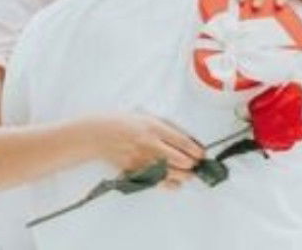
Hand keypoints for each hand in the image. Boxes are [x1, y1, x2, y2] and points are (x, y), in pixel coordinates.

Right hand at [87, 112, 204, 189]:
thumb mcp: (147, 117)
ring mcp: (142, 159)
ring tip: (188, 174)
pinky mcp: (134, 171)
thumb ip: (166, 128)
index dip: (196, 150)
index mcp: (154, 128)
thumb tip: (186, 140)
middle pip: (180, 160)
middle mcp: (150, 144)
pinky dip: (170, 184)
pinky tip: (176, 183)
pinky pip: (157, 182)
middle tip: (196, 164)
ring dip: (184, 175)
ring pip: (171, 174)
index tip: (202, 154)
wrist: (98, 134)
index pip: (182, 142)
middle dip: (192, 164)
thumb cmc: (123, 123)